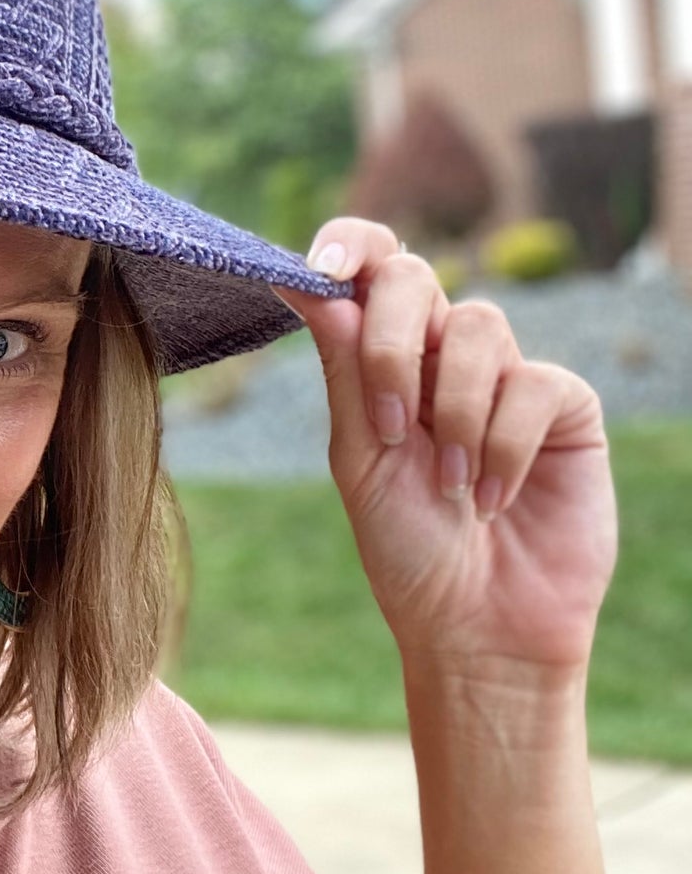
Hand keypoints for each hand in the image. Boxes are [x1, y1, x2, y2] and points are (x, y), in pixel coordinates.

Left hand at [273, 220, 617, 674]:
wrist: (477, 627)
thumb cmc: (409, 550)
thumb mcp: (361, 460)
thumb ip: (345, 372)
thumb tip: (310, 284)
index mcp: (381, 362)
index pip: (369, 272)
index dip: (349, 246)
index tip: (322, 266)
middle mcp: (442, 357)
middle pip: (416, 278)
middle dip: (391, 341)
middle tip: (388, 424)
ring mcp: (506, 377)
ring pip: (477, 327)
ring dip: (451, 413)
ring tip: (450, 487)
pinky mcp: (565, 406)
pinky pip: (530, 385)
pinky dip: (503, 448)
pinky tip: (494, 500)